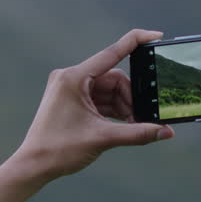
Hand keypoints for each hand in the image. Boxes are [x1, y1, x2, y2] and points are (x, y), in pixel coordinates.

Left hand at [0, 29, 173, 201]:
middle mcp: (71, 78)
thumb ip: (137, 133)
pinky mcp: (71, 100)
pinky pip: (99, 99)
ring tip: (132, 126)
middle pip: (113, 79)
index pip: (112, 53)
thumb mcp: (103, 138)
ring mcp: (70, 89)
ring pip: (108, 90)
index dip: (136, 42)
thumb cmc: (59, 149)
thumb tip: (166, 132)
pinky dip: (113, 110)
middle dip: (130, 98)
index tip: (156, 36)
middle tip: (142, 118)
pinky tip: (123, 125)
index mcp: (74, 78)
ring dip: (123, 106)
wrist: (34, 165)